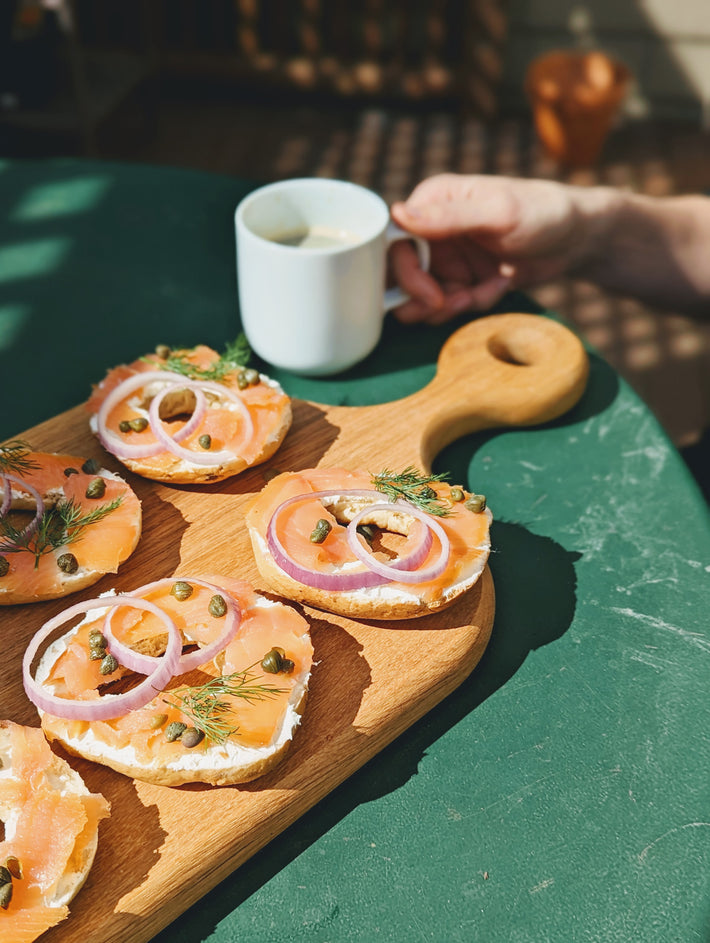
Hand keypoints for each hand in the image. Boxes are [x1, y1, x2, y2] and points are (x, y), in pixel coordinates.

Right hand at [389, 173, 601, 323]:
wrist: (579, 239)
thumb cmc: (544, 212)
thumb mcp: (497, 213)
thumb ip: (448, 216)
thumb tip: (397, 214)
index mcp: (432, 201)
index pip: (394, 243)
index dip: (406, 276)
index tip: (432, 297)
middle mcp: (433, 228)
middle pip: (403, 275)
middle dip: (425, 298)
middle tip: (452, 305)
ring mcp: (448, 256)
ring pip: (423, 295)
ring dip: (448, 305)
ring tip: (478, 297)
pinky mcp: (464, 278)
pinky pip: (451, 303)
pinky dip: (472, 303)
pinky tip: (498, 288)